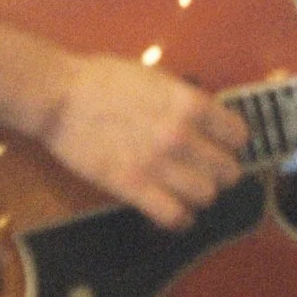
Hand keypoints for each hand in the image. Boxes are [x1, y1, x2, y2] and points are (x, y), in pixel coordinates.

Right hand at [37, 53, 249, 231]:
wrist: (57, 97)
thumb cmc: (99, 80)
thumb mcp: (153, 77)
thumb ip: (183, 100)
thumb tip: (203, 120)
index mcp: (190, 104)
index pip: (239, 136)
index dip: (229, 142)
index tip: (219, 145)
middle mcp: (183, 137)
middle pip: (229, 172)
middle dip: (217, 171)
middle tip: (201, 170)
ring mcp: (159, 165)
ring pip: (207, 196)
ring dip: (198, 194)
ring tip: (184, 189)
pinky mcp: (134, 187)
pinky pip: (175, 216)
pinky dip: (179, 219)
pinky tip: (173, 211)